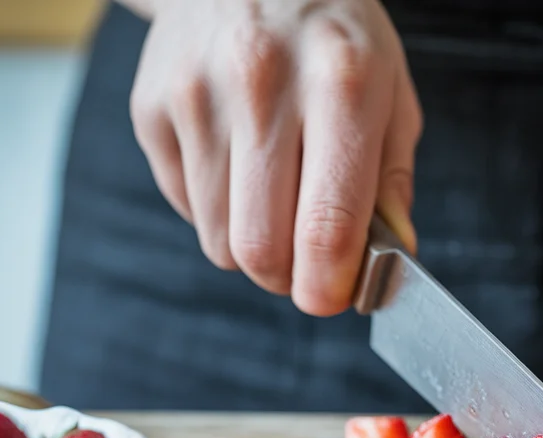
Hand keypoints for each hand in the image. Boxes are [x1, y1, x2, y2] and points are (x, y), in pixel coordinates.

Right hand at [129, 0, 420, 314]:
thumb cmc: (332, 35)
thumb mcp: (390, 92)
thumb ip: (391, 181)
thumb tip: (390, 258)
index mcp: (340, 84)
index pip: (328, 226)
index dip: (330, 287)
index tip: (335, 297)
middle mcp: (262, 84)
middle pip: (261, 249)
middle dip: (289, 278)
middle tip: (308, 265)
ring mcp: (196, 94)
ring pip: (218, 240)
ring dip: (253, 247)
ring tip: (276, 202)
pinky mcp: (151, 106)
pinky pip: (186, 208)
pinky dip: (217, 212)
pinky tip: (239, 167)